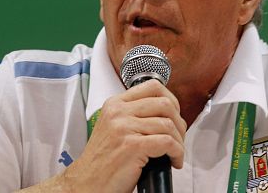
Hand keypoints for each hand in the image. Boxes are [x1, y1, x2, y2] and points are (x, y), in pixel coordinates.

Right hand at [57, 80, 186, 191]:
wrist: (88, 182)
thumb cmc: (104, 160)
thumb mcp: (113, 127)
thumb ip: (133, 115)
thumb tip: (165, 113)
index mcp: (115, 104)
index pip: (152, 86)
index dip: (171, 100)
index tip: (174, 116)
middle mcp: (118, 112)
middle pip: (165, 103)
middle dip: (179, 123)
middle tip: (178, 138)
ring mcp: (124, 128)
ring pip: (169, 124)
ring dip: (179, 142)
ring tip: (175, 153)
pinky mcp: (132, 146)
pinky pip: (168, 143)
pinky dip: (177, 153)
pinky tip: (173, 161)